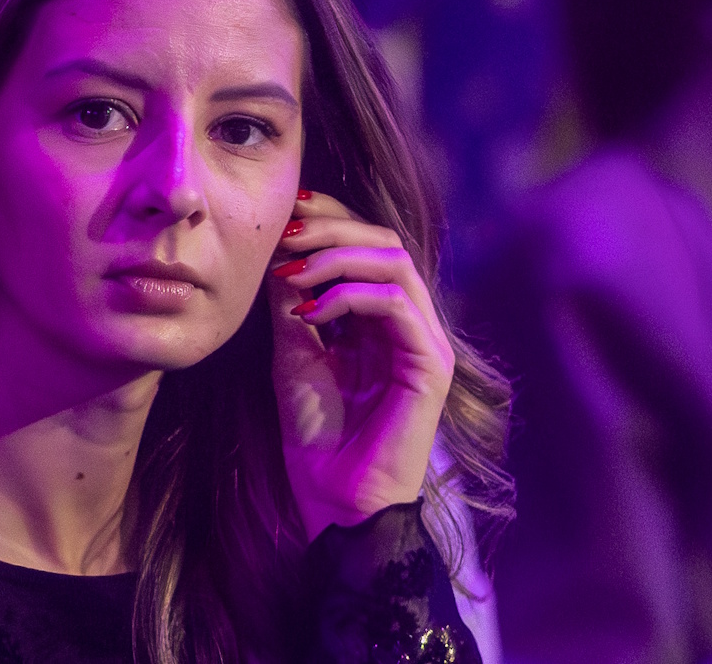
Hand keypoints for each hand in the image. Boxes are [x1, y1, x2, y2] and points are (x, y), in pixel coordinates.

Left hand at [266, 191, 453, 537]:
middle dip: (331, 228)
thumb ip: (293, 302)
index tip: (285, 213)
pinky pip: (397, 303)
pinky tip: (310, 312)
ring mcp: (426, 340)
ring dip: (337, 256)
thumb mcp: (294, 353)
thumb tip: (279, 250)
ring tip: (292, 272)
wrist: (335, 499)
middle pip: (384, 241)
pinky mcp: (432, 363)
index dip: (330, 218)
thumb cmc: (317, 434)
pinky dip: (350, 296)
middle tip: (286, 233)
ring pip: (395, 261)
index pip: (366, 244)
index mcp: (380, 316)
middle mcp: (410, 321)